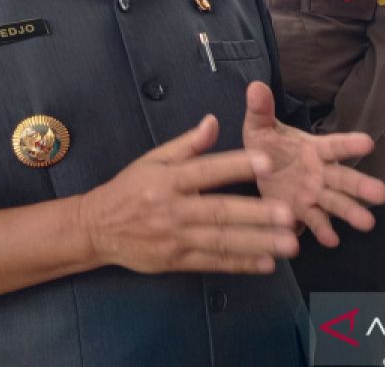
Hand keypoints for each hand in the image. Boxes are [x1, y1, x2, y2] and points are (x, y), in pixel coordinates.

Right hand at [78, 114, 298, 274]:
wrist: (97, 228)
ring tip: (287, 244)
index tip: (267, 162)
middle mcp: (172, 209)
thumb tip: (213, 121)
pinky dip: (240, 264)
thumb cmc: (129, 189)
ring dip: (256, 243)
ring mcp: (174, 238)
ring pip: (220, 241)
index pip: (206, 170)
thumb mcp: (152, 159)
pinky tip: (265, 263)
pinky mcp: (175, 261)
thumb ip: (186, 144)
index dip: (236, 166)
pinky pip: (212, 263)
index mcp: (167, 179)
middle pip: (219, 211)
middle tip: (287, 214)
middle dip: (256, 215)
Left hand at [241, 81, 384, 247]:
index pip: (335, 145)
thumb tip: (255, 86)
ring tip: (366, 223)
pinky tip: (331, 240)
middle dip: (361, 186)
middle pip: (344, 178)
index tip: (368, 142)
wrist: (256, 171)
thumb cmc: (266, 145)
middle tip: (381, 194)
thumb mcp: (259, 127)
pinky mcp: (302, 212)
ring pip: (335, 203)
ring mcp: (313, 195)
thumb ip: (260, 110)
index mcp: (313, 149)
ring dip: (350, 212)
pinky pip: (314, 222)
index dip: (350, 143)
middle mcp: (320, 173)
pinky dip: (322, 230)